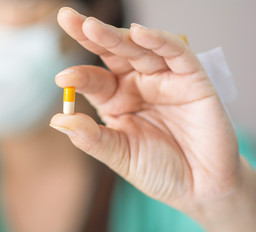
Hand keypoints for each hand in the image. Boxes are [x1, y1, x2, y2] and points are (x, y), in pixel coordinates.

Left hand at [50, 7, 255, 231]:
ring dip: (116, 36)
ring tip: (92, 27)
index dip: (78, 75)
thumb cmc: (159, 172)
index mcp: (117, 101)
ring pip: (139, 48)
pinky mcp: (192, 79)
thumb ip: (91, 138)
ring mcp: (164, 79)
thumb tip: (57, 119)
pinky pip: (176, 53)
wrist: (200, 188)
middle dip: (90, 34)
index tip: (62, 77)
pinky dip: (159, 41)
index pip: (94, 79)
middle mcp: (138, 85)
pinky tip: (139, 33)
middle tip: (68, 18)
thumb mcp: (120, 155)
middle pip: (112, 53)